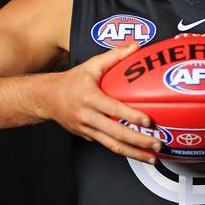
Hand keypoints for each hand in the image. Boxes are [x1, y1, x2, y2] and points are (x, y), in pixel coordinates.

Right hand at [38, 43, 160, 163]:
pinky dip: (123, 150)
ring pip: (112, 146)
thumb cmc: (72, 81)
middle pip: (116, 134)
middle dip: (139, 141)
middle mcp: (88, 117)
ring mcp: (87, 130)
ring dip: (134, 153)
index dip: (131, 116)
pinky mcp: (87, 137)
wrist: (47, 99)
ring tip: (152, 158)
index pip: (113, 109)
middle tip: (157, 145)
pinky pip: (107, 145)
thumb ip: (114, 56)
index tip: (148, 121)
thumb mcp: (91, 65)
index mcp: (90, 98)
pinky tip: (138, 152)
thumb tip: (135, 46)